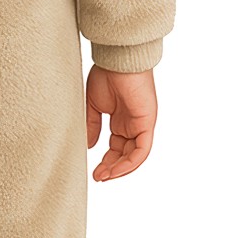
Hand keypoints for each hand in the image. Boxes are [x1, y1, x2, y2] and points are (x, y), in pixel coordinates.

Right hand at [85, 65, 157, 180]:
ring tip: (104, 176)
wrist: (117, 60)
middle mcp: (133, 124)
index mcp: (121, 119)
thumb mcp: (94, 105)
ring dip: (120, 169)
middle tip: (98, 177)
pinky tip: (115, 170)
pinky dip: (130, 163)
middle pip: (125, 154)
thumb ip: (92, 126)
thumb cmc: (106, 74)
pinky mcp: (147, 123)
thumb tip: (88, 147)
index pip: (117, 147)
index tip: (93, 171)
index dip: (106, 161)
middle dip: (112, 168)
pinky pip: (142, 150)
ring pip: (135, 156)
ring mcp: (141, 124)